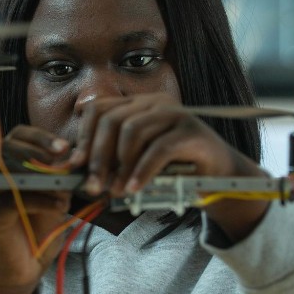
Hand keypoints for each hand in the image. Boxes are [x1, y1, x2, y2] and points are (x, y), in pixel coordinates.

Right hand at [0, 125, 73, 293]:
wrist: (21, 268)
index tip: (65, 147)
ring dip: (41, 177)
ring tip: (65, 190)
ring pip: (8, 170)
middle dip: (39, 151)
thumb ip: (61, 178)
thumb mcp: (54, 197)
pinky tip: (59, 208)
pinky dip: (40, 201)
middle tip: (64, 160)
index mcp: (4, 164)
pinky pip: (12, 200)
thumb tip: (75, 159)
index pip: (18, 136)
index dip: (40, 137)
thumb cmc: (35, 230)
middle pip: (8, 147)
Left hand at [69, 92, 270, 240]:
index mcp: (138, 104)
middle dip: (98, 156)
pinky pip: (158, 148)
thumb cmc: (173, 172)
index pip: (99, 110)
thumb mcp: (136, 164)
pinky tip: (133, 189)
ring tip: (115, 191)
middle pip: (112, 120)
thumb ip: (111, 161)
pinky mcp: (192, 131)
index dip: (83, 138)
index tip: (75, 166)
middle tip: (93, 186)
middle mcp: (155, 102)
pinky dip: (142, 171)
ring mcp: (175, 113)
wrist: (219, 178)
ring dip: (119, 165)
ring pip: (133, 131)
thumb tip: (76, 169)